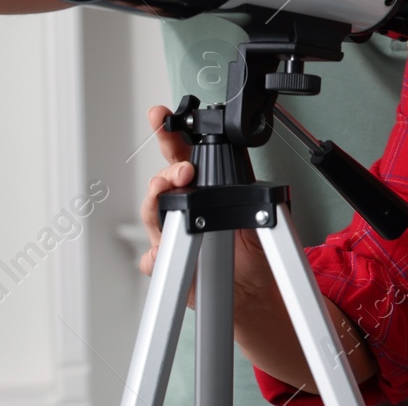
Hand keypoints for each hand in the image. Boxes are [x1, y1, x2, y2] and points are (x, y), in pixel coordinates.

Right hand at [138, 105, 272, 308]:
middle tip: (184, 169)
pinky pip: (153, 257)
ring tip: (172, 191)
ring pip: (152, 212)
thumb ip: (242, 179)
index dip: (168, 133)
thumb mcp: (255, 204)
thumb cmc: (251, 249)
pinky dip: (157, 252)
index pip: (180, 154)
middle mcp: (180, 208)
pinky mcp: (165, 264)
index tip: (161, 116)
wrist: (253, 290)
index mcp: (200, 187)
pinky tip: (164, 249)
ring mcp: (169, 234)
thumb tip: (236, 153)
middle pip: (161, 181)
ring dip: (160, 199)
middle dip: (168, 170)